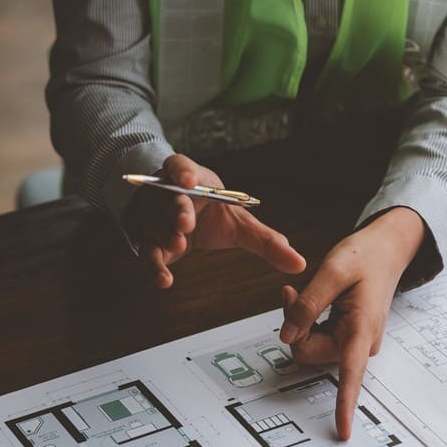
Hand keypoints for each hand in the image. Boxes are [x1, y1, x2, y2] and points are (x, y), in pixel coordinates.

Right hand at [129, 154, 305, 287]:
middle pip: (169, 198)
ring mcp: (154, 216)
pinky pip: (148, 253)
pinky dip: (155, 267)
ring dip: (167, 235)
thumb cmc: (211, 212)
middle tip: (186, 223)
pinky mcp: (147, 240)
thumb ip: (266, 241)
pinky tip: (164, 280)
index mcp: (191, 178)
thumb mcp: (239, 222)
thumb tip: (298, 263)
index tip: (189, 180)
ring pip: (157, 225)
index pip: (180, 166)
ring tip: (179, 245)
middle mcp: (167, 194)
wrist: (181, 220)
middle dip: (178, 210)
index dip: (183, 171)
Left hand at [278, 207, 425, 438]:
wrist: (386, 250)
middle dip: (294, 327)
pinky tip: (311, 300)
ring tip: (301, 293)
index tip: (343, 432)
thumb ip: (307, 306)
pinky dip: (306, 323)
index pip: (351, 373)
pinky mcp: (346, 338)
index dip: (344, 405)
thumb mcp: (332, 271)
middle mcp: (360, 343)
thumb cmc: (364, 257)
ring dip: (299, 323)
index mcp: (362, 328)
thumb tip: (287, 337)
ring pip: (309, 346)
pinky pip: (315, 340)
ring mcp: (354, 342)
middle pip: (309, 353)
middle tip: (291, 293)